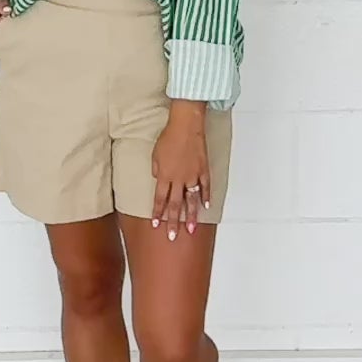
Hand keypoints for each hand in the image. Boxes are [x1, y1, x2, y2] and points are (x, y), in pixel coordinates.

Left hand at [151, 108, 210, 240]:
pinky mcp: (203, 169)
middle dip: (173, 222)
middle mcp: (178, 179)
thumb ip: (156, 169)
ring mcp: (192, 175)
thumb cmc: (168, 137)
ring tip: (191, 230)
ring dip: (191, 216)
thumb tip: (158, 178)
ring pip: (191, 200)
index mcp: (164, 175)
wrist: (186, 125)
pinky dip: (206, 197)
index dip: (157, 212)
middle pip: (175, 205)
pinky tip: (206, 207)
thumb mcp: (155, 154)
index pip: (159, 199)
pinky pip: (205, 186)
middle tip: (173, 237)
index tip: (155, 225)